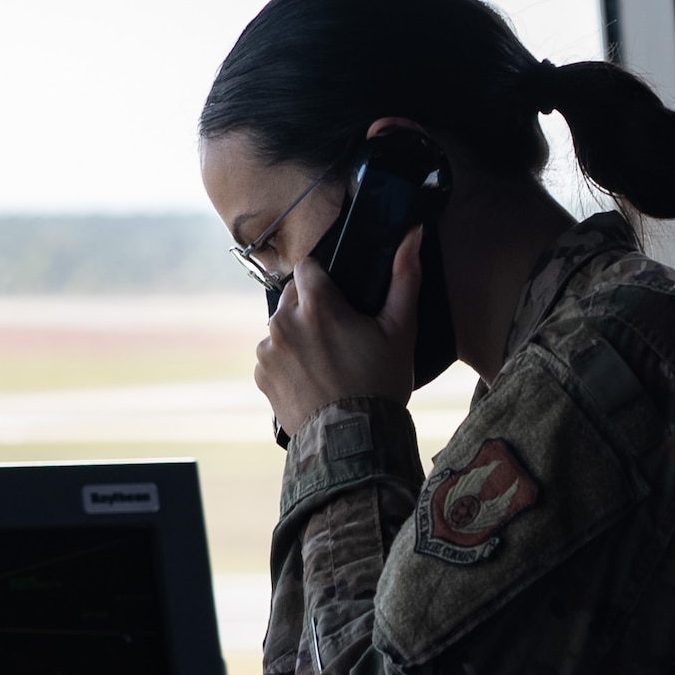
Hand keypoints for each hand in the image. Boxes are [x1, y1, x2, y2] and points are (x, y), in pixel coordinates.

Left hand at [256, 224, 423, 435]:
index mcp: (316, 306)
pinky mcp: (261, 376)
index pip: (308, 267)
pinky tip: (312, 379)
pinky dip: (287, 362)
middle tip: (338, 333)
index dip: (325, 278)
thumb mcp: (400, 330)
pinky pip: (272, 356)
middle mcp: (283, 324)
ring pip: (281, 327)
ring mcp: (268, 352)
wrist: (351, 441)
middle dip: (312, 306)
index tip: (339, 297)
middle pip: (293, 296)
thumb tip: (413, 232)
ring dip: (298, 334)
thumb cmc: (380, 383)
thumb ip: (405, 277)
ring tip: (326, 361)